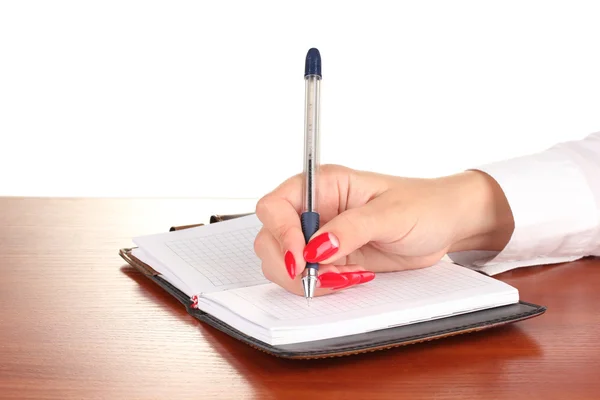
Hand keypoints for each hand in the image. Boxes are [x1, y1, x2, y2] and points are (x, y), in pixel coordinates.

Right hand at [254, 164, 513, 295]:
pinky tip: (350, 278)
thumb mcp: (390, 214)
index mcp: (323, 185)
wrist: (444, 226)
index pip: (276, 206)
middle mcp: (315, 209)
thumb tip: (317, 247)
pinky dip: (321, 286)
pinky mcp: (329, 259)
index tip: (301, 257)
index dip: (280, 233)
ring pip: (282, 262)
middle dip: (290, 263)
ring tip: (344, 276)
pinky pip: (307, 278)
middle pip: (270, 238)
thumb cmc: (423, 205)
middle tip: (320, 275)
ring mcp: (319, 236)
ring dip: (306, 278)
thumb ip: (351, 228)